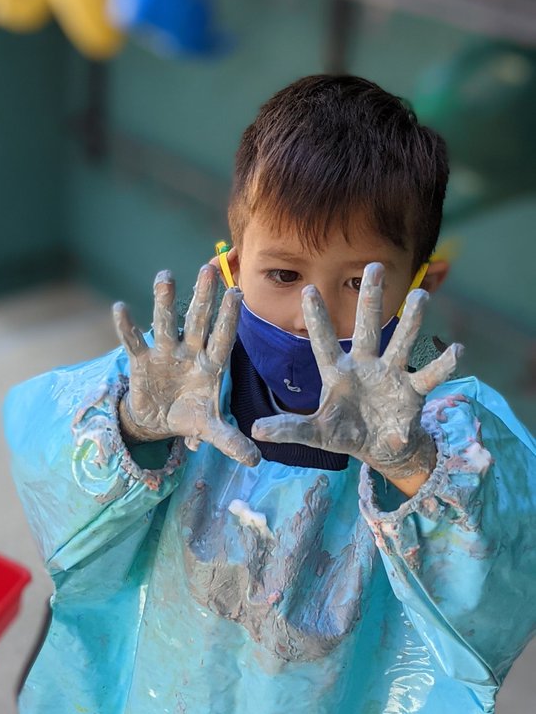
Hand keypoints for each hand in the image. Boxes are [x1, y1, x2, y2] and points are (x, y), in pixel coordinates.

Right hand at [112, 263, 259, 464]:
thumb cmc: (190, 417)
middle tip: (208, 270)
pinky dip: (126, 327)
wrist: (158, 422)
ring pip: (165, 323)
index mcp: (211, 365)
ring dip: (164, 301)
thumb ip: (231, 441)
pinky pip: (133, 342)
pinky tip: (120, 309)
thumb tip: (256, 461)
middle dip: (202, 298)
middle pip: (197, 321)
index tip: (237, 294)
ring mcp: (165, 354)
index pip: (223, 337)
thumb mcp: (210, 431)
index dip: (229, 318)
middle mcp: (189, 352)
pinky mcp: (141, 361)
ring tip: (165, 276)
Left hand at [251, 263, 462, 480]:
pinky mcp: (412, 392)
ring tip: (421, 295)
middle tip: (374, 265)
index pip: (322, 342)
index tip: (307, 290)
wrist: (379, 448)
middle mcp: (365, 365)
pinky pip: (430, 375)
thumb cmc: (345, 433)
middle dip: (370, 298)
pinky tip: (457, 349)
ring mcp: (391, 375)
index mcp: (337, 373)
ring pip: (402, 341)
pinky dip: (444, 364)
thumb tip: (255, 430)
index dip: (317, 318)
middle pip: (366, 327)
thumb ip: (288, 428)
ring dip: (412, 321)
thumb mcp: (314, 433)